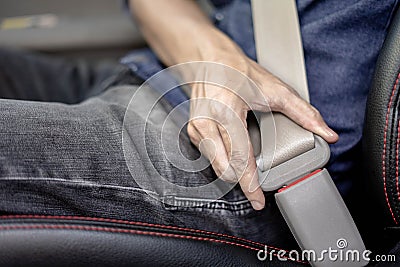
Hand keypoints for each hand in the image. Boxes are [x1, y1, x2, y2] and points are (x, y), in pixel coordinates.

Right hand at [187, 47, 337, 210]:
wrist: (209, 60)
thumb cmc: (237, 71)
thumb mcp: (275, 89)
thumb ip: (304, 113)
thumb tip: (326, 132)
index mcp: (225, 112)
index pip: (240, 158)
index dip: (250, 184)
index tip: (258, 201)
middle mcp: (206, 123)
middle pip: (226, 169)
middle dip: (243, 181)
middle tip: (259, 182)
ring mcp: (196, 129)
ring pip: (217, 166)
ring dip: (234, 171)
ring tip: (247, 161)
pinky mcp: (192, 132)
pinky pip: (210, 157)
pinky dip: (225, 161)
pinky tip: (235, 149)